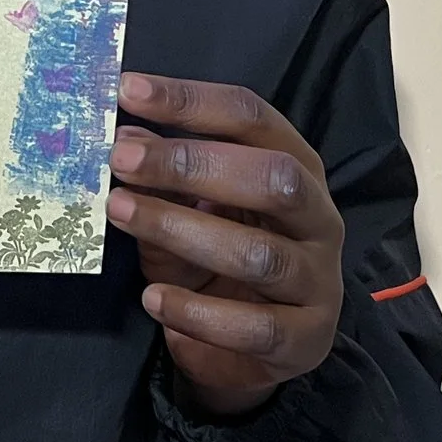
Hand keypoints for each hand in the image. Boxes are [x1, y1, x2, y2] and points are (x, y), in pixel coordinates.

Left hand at [103, 73, 344, 418]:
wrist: (250, 351)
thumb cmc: (216, 264)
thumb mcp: (187, 212)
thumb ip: (164, 180)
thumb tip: (125, 137)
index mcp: (296, 167)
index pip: (253, 118)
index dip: (191, 101)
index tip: (128, 91)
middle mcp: (319, 217)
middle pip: (272, 177)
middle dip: (191, 163)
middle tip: (122, 159)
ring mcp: (318, 280)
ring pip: (259, 253)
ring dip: (182, 230)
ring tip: (123, 215)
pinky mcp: (306, 340)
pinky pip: (256, 327)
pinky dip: (198, 313)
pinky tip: (154, 299)